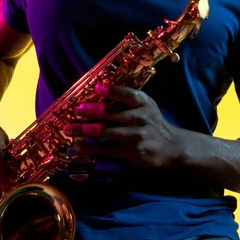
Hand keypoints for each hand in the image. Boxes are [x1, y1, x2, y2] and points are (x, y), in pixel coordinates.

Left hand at [63, 83, 182, 168]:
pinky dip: (91, 147)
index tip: (96, 87)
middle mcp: (140, 117)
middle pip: (111, 113)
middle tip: (74, 110)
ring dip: (84, 130)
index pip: (127, 94)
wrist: (171, 146)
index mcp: (143, 102)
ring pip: (105, 132)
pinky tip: (78, 145)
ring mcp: (135, 135)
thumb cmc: (152, 121)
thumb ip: (127, 99)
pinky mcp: (130, 151)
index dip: (111, 91)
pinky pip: (106, 149)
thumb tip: (97, 92)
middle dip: (89, 111)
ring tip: (68, 129)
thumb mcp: (146, 105)